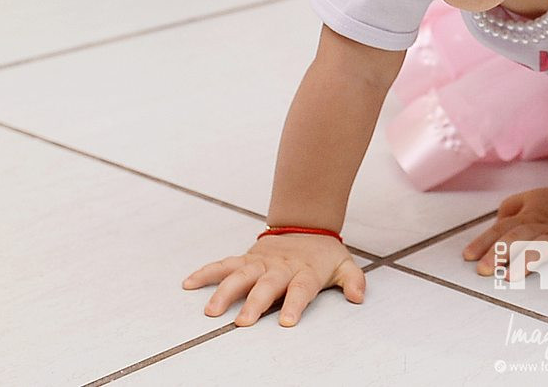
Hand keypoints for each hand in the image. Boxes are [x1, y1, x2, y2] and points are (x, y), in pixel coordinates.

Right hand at [182, 233, 364, 326]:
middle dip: (255, 303)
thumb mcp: (344, 264)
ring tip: (211, 311)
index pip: (301, 288)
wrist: (306, 224)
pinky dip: (206, 272)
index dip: (294, 304)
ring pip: (240, 275)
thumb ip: (353, 280)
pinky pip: (224, 264)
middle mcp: (280, 267)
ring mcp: (261, 262)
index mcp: (305, 272)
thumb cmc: (323, 254)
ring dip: (225, 291)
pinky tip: (189, 283)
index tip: (286, 321)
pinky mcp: (246, 258)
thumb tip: (358, 296)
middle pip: (267, 285)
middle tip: (243, 323)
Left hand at [462, 186, 547, 282]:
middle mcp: (540, 227)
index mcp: (526, 218)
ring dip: (527, 260)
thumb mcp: (530, 199)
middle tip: (484, 270)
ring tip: (513, 276)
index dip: (483, 242)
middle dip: (499, 253)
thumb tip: (493, 226)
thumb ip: (509, 211)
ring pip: (542, 247)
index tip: (468, 257)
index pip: (500, 229)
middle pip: (517, 238)